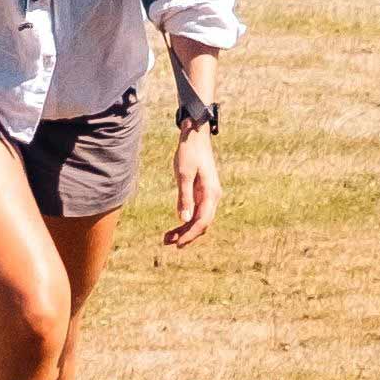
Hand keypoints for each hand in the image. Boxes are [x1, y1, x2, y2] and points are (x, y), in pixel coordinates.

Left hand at [163, 118, 226, 244]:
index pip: (203, 221)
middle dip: (186, 235)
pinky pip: (197, 211)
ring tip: (166, 237)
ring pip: (199, 218)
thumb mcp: (184, 174)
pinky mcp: (203, 192)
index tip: (178, 244)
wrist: (195, 135)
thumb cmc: (189, 152)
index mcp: (211, 193)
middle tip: (168, 243)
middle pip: (202, 223)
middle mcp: (213, 196)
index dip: (190, 234)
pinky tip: (176, 224)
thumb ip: (185, 197)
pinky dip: (186, 219)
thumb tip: (184, 219)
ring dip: (185, 229)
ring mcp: (209, 195)